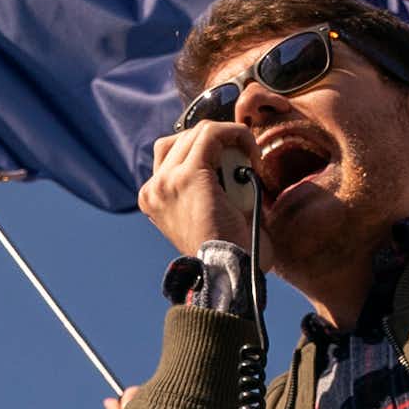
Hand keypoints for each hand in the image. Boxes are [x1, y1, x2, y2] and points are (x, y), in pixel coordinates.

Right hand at [141, 121, 261, 257]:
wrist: (229, 274)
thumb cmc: (229, 253)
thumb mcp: (210, 215)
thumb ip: (211, 189)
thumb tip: (235, 168)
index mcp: (154, 199)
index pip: (172, 155)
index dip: (206, 151)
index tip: (234, 163)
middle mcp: (154, 188)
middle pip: (182, 140)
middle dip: (217, 143)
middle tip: (244, 161)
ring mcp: (167, 181)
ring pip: (198, 133)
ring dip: (228, 140)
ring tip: (250, 160)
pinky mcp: (188, 176)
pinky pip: (212, 135)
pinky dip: (236, 136)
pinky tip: (253, 154)